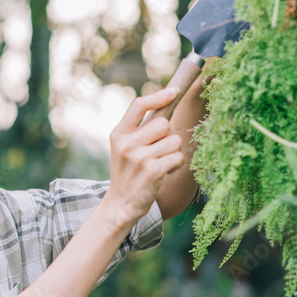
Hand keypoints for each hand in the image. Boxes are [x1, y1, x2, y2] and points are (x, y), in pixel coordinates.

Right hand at [101, 87, 184, 233]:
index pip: (139, 105)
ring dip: (173, 152)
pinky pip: (177, 157)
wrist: (120, 204)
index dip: (159, 96)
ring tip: (160, 163)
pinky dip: (175, 165)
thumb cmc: (128, 173)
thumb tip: (165, 103)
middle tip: (157, 151)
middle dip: (167, 136)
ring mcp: (139, 157)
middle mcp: (126, 143)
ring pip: (174, 141)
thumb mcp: (124, 147)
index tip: (174, 92)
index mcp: (118, 134)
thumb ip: (139, 129)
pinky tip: (164, 173)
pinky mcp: (153, 171)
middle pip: (164, 123)